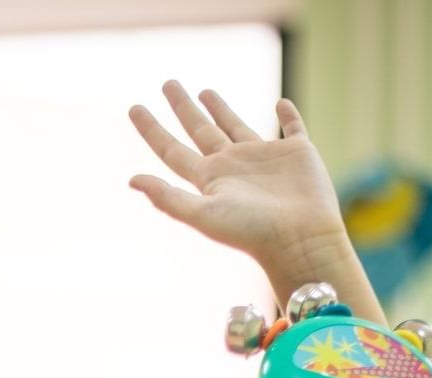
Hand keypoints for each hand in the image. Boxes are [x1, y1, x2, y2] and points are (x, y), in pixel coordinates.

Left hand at [128, 82, 345, 279]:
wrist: (300, 239)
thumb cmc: (251, 231)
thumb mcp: (203, 214)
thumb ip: (167, 198)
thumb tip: (131, 180)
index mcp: (208, 179)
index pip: (171, 149)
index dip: (151, 129)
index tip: (133, 107)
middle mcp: (232, 166)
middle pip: (200, 130)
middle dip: (182, 107)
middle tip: (168, 84)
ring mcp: (264, 158)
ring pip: (236, 126)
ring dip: (221, 109)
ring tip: (205, 92)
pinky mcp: (297, 153)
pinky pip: (292, 127)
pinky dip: (288, 115)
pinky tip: (282, 103)